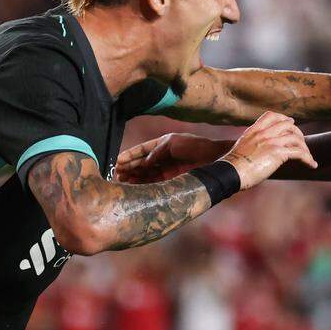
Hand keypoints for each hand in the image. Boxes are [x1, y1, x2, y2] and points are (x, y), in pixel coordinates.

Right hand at [115, 133, 229, 182]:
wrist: (213, 158)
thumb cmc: (195, 146)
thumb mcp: (174, 143)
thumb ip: (158, 152)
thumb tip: (145, 163)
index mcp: (161, 143)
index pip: (141, 149)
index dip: (129, 155)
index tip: (118, 161)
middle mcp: (162, 155)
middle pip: (141, 162)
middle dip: (129, 168)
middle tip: (117, 175)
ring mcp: (166, 167)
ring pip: (146, 173)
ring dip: (134, 177)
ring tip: (123, 182)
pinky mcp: (172, 178)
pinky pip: (155, 180)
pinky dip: (145, 183)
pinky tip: (136, 186)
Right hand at [221, 111, 316, 189]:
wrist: (231, 172)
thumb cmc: (234, 165)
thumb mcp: (241, 148)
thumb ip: (252, 144)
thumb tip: (256, 151)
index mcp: (254, 130)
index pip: (271, 115)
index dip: (283, 118)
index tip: (290, 124)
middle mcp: (264, 133)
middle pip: (288, 125)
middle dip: (298, 134)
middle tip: (301, 143)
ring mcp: (272, 141)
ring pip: (296, 139)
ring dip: (305, 148)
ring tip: (308, 157)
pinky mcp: (278, 153)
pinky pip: (299, 153)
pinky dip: (308, 158)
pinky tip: (312, 165)